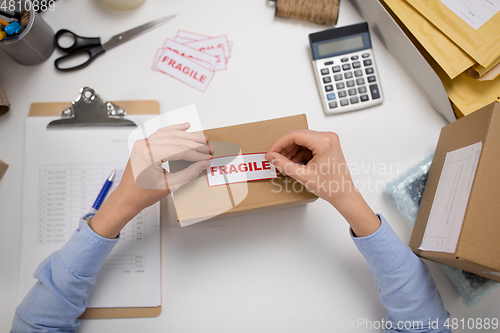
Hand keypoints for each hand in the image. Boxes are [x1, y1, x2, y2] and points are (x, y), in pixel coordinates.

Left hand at [89, 123, 211, 237]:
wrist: (126, 197)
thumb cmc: (142, 194)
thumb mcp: (169, 186)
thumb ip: (188, 173)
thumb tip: (203, 164)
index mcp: (149, 156)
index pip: (179, 150)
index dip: (196, 154)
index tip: (207, 157)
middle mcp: (144, 146)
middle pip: (175, 140)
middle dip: (194, 144)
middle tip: (208, 148)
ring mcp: (142, 143)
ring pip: (169, 134)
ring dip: (187, 136)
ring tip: (201, 139)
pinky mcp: (143, 144)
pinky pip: (161, 133)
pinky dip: (174, 130)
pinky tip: (184, 127)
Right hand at [265, 130, 379, 236]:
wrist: (343, 194)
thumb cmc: (331, 186)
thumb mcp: (303, 175)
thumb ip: (284, 164)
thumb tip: (272, 157)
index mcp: (324, 142)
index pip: (294, 135)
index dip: (279, 144)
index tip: (271, 153)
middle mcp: (327, 137)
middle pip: (298, 136)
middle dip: (285, 148)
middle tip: (276, 159)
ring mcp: (328, 141)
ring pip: (301, 140)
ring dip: (291, 152)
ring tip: (285, 165)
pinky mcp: (327, 146)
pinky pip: (308, 145)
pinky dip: (299, 154)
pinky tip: (294, 164)